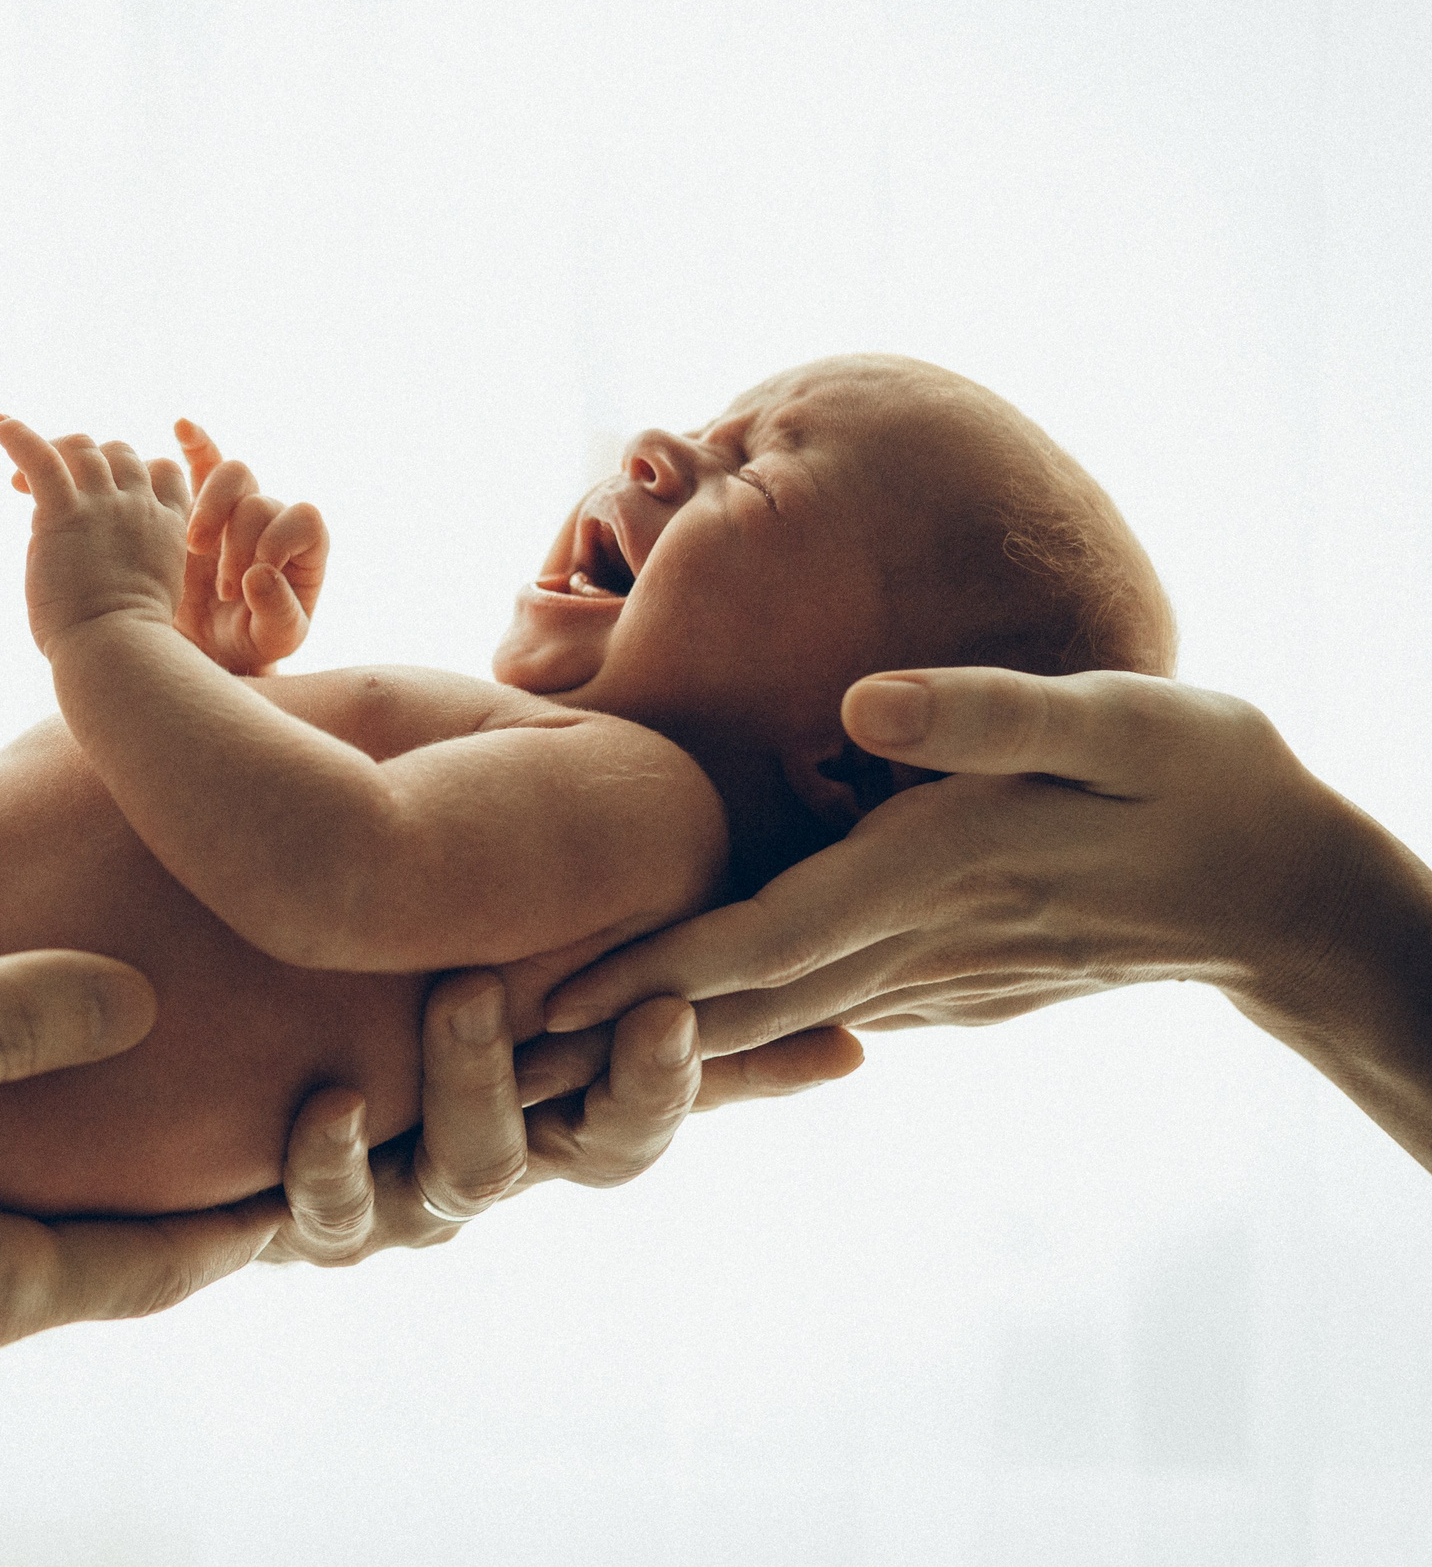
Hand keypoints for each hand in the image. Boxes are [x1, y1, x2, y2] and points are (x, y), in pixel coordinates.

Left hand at [0, 415, 193, 657]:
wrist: (115, 650)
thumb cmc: (127, 642)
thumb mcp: (150, 593)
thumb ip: (134, 560)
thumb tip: (97, 555)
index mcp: (167, 527)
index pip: (160, 469)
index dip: (135, 470)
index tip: (106, 490)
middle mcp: (139, 507)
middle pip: (120, 452)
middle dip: (89, 460)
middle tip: (52, 488)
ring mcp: (105, 506)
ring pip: (84, 449)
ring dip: (55, 452)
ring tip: (20, 482)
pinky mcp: (66, 513)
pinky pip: (42, 458)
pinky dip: (18, 436)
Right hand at [170, 420, 327, 674]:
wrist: (206, 652)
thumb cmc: (251, 647)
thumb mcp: (275, 641)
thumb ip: (277, 611)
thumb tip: (260, 575)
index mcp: (305, 550)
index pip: (304, 519)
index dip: (276, 543)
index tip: (247, 584)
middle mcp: (273, 521)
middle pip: (260, 499)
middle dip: (237, 542)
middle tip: (219, 588)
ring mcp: (235, 510)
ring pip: (231, 475)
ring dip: (209, 509)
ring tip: (192, 550)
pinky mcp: (198, 506)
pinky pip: (202, 461)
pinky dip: (195, 442)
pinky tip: (182, 428)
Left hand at [260, 970, 862, 1264]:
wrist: (278, 1069)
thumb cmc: (451, 1020)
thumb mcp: (576, 1013)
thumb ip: (697, 1025)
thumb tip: (856, 1051)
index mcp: (548, 1128)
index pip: (624, 1130)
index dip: (652, 1083)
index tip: (669, 1013)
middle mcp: (478, 1174)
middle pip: (508, 1162)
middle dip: (490, 1078)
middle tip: (474, 988)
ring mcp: (390, 1207)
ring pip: (416, 1195)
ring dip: (402, 1123)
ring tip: (379, 1059)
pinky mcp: (298, 1222)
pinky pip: (311, 1221)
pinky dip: (317, 1174)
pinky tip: (327, 1108)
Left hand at [541, 667, 1354, 1052]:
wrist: (1281, 887)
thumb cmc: (1201, 777)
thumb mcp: (1115, 719)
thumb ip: (986, 714)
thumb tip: (863, 705)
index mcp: (926, 879)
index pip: (756, 941)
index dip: (644, 975)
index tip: (538, 1005)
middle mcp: (907, 949)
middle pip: (732, 1002)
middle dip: (609, 1036)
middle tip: (482, 1057)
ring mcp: (922, 981)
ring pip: (762, 1019)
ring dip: (652, 1041)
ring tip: (535, 1054)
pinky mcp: (938, 983)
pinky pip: (811, 1011)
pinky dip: (729, 1024)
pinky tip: (663, 1025)